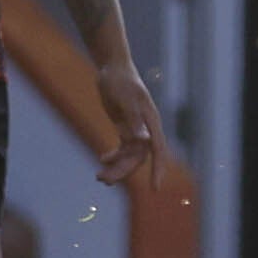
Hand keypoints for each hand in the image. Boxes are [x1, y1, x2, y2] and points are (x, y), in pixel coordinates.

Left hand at [92, 57, 163, 184]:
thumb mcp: (124, 100)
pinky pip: (123, 148)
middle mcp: (147, 129)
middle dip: (123, 171)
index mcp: (151, 123)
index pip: (157, 151)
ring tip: (99, 177)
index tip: (155, 188)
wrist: (112, 68)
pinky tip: (103, 159)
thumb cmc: (120, 81)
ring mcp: (136, 129)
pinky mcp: (126, 128)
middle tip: (102, 180)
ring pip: (130, 156)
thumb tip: (144, 141)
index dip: (158, 169)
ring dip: (117, 167)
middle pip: (138, 157)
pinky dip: (114, 156)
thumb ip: (134, 121)